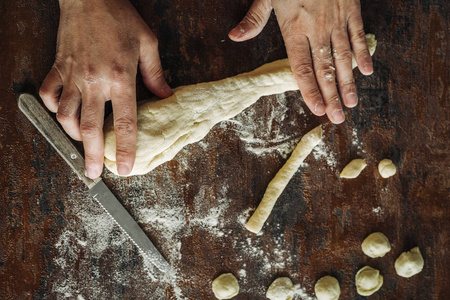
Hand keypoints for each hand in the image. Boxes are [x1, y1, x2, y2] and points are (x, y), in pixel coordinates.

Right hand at [39, 0, 172, 178]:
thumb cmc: (120, 18)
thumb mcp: (148, 43)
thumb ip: (156, 73)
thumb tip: (166, 96)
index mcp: (121, 79)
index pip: (124, 123)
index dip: (126, 149)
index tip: (126, 168)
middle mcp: (95, 82)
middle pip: (89, 128)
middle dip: (92, 155)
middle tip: (93, 173)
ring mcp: (73, 75)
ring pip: (66, 115)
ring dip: (73, 134)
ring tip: (82, 144)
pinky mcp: (59, 67)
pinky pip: (50, 94)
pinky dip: (53, 108)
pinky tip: (62, 112)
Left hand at [229, 0, 372, 123]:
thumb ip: (253, 20)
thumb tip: (233, 38)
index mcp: (294, 28)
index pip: (302, 67)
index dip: (310, 90)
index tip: (317, 110)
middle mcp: (317, 29)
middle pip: (324, 69)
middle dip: (332, 96)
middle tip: (338, 118)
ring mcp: (336, 20)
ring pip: (344, 57)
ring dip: (349, 82)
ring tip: (352, 103)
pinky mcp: (351, 10)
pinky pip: (359, 36)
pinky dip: (364, 53)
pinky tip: (366, 71)